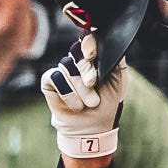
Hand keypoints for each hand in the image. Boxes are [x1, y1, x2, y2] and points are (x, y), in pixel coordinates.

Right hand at [42, 25, 124, 167]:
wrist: (93, 128)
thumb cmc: (107, 104)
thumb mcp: (118, 80)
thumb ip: (116, 59)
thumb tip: (114, 41)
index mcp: (95, 57)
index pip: (89, 39)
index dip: (89, 44)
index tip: (92, 56)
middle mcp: (78, 60)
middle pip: (77, 52)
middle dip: (86, 70)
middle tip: (93, 84)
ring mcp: (63, 70)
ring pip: (67, 67)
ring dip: (79, 88)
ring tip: (89, 103)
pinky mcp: (50, 81)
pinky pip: (54, 77)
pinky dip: (67, 92)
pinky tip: (75, 104)